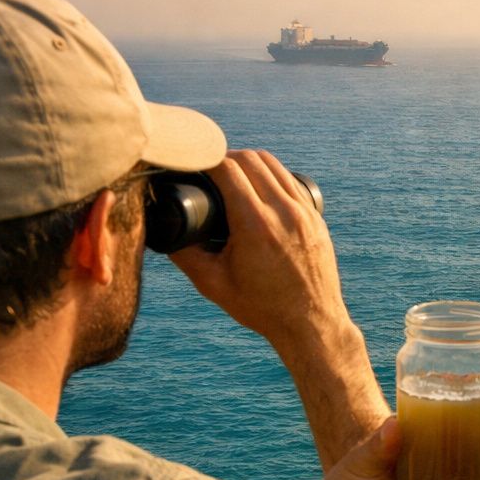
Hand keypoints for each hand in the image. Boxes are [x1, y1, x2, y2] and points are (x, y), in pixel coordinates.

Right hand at [167, 150, 351, 351]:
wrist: (310, 323)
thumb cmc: (261, 308)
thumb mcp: (213, 283)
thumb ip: (183, 254)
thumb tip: (163, 227)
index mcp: (256, 224)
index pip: (227, 169)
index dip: (204, 159)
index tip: (191, 163)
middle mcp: (284, 212)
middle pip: (250, 159)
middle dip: (224, 156)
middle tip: (207, 167)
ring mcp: (304, 213)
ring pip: (273, 165)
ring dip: (249, 161)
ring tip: (230, 172)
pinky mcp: (316, 217)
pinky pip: (291, 181)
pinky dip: (272, 175)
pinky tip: (259, 185)